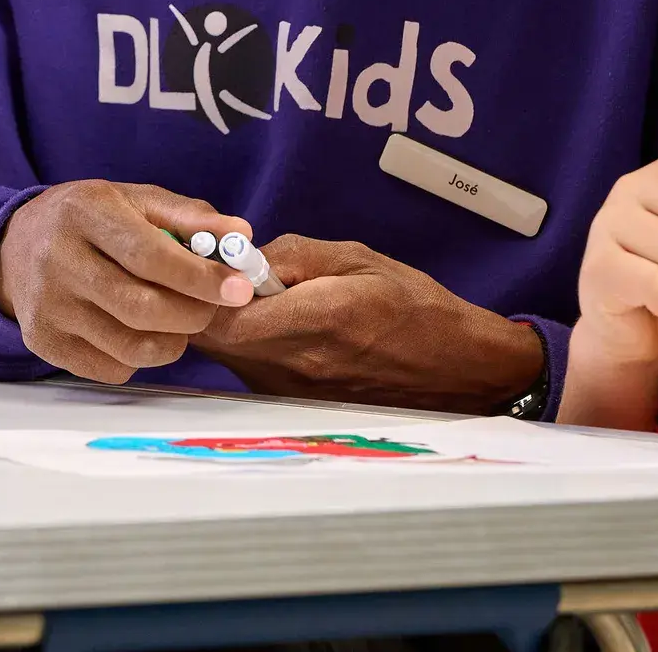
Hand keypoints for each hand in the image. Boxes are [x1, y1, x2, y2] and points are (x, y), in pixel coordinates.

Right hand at [0, 181, 254, 383]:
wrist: (15, 246)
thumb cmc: (90, 220)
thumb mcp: (134, 200)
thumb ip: (189, 215)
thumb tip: (242, 232)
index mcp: (84, 214)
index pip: (149, 256)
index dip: (199, 277)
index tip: (238, 288)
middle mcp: (58, 260)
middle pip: (141, 307)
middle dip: (193, 314)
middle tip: (210, 307)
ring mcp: (47, 306)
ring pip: (130, 346)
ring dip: (172, 342)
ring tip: (179, 321)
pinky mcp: (43, 341)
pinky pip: (110, 368)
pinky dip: (140, 358)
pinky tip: (139, 332)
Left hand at [188, 236, 544, 411]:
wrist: (457, 370)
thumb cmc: (414, 307)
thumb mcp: (358, 259)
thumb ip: (294, 254)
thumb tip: (243, 255)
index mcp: (314, 320)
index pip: (224, 318)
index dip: (200, 288)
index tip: (204, 260)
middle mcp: (295, 365)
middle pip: (213, 339)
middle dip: (201, 303)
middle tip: (213, 273)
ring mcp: (292, 391)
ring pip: (226, 356)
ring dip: (222, 323)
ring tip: (246, 295)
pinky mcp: (294, 403)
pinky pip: (249, 369)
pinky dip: (245, 343)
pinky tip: (270, 324)